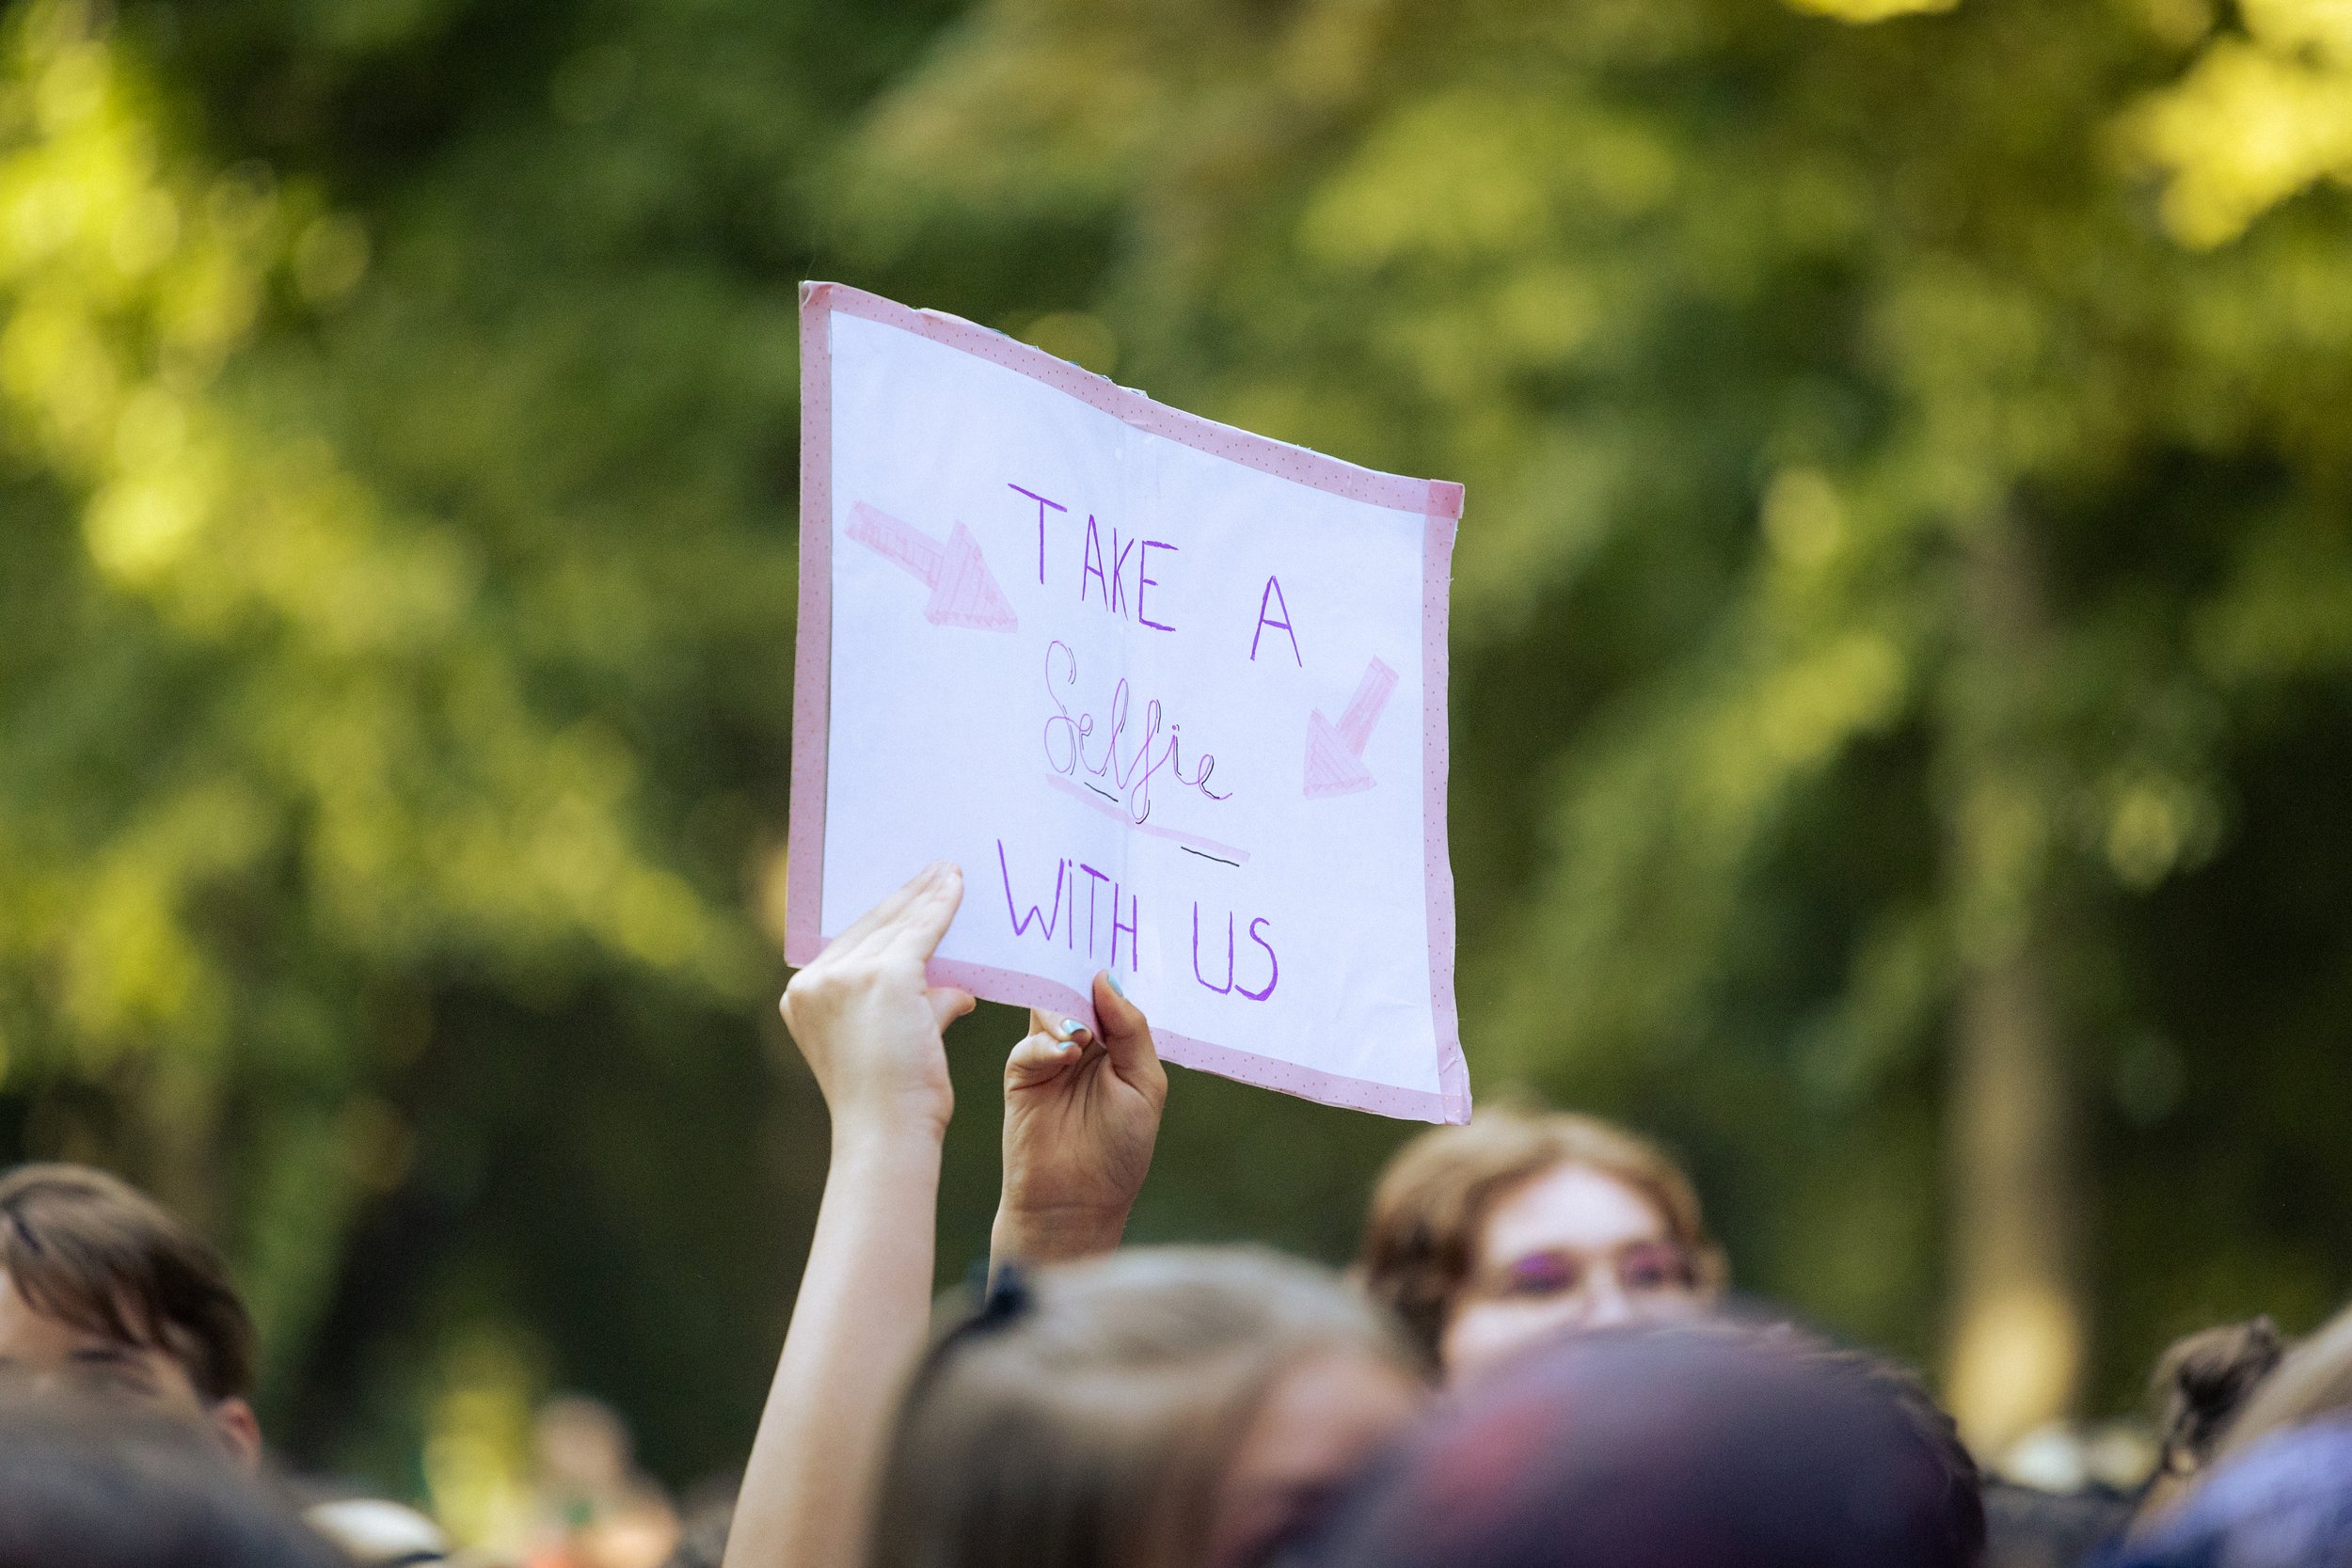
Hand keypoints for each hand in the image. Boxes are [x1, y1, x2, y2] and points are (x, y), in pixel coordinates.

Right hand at [778, 862, 975, 1142]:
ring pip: (897, 925)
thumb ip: (918, 1006)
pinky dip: (941, 908)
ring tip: (950, 874)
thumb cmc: (892, 1103)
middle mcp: (814, 981)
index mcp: (803, 996)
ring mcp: (844, 976)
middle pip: (871, 925)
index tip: (909, 891)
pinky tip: (957, 889)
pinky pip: (920, 932)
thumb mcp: (894, 1042)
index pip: (850, 943)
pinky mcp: (882, 976)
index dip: (885, 915)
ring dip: (928, 896)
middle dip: (908, 896)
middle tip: (936, 870)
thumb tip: (958, 990)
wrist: (887, 1134)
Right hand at [992, 972, 1166, 1263]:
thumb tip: (1106, 977)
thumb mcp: (1145, 1084)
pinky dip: (1046, 1043)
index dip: (1110, 968)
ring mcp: (1050, 1056)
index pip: (1110, 993)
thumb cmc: (1120, 1150)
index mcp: (1118, 1043)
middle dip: (1079, 976)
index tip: (1112, 928)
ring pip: (1049, 1009)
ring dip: (1064, 1011)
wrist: (1077, 1203)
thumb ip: (1130, 1029)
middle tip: (1082, 952)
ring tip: (1081, 1030)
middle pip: (1075, 992)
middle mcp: (1084, 1043)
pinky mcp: (1021, 1074)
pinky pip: (1028, 1043)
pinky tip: (1065, 1054)